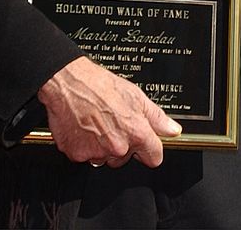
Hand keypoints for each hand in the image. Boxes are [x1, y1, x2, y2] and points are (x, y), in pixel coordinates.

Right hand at [37, 56, 181, 168]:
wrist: (67, 81)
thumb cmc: (99, 84)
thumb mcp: (135, 95)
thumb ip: (156, 117)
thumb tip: (172, 129)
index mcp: (136, 133)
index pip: (154, 157)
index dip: (149, 149)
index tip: (144, 144)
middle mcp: (117, 147)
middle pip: (125, 158)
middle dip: (121, 145)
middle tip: (112, 123)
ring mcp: (96, 152)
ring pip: (104, 158)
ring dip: (101, 146)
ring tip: (95, 122)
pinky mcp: (76, 154)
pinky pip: (83, 156)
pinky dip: (82, 145)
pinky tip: (82, 126)